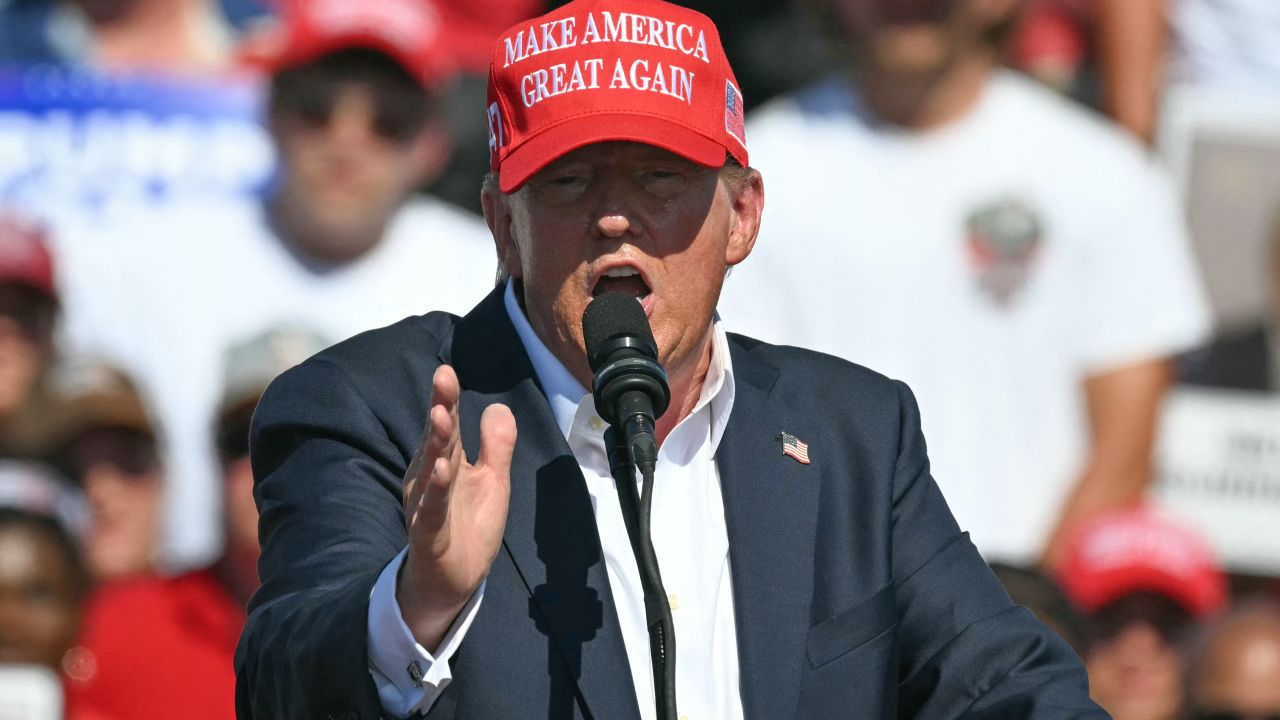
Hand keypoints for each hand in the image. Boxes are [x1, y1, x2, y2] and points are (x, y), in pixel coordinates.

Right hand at [397, 364, 515, 649]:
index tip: (447, 370)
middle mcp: (430, 478)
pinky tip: (442, 470)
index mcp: (445, 461)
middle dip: (440, 407)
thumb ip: (496, 445)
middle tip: (443, 377)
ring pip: (432, 468)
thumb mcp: (493, 481)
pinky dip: (437, 489)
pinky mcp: (430, 533)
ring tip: (441, 416)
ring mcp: (428, 505)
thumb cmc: (469, 525)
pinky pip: (432, 509)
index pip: (448, 425)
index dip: (447, 398)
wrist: (455, 580)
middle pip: (438, 438)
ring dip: (435, 442)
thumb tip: (499, 406)